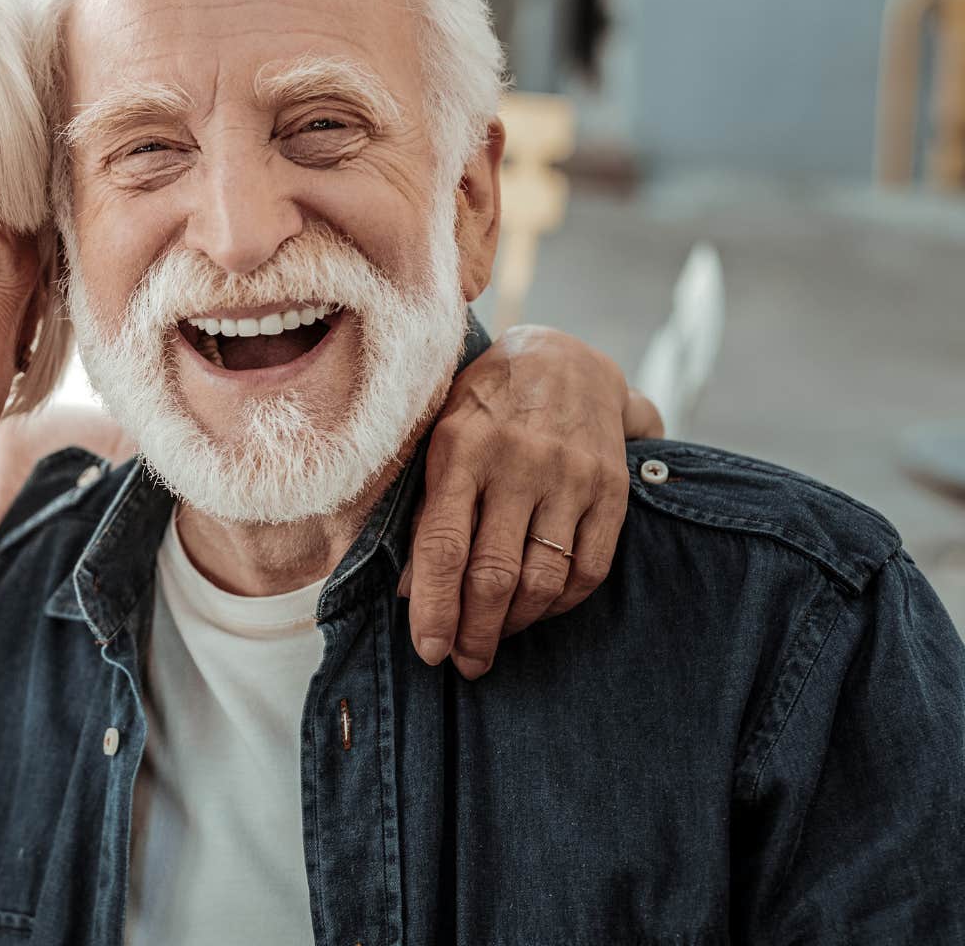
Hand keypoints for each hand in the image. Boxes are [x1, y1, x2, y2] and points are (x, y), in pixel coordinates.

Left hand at [402, 324, 655, 677]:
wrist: (564, 358)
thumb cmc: (483, 408)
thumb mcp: (438, 440)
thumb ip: (425, 511)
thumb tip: (408, 592)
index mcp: (460, 450)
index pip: (442, 546)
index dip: (433, 608)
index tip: (429, 651)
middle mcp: (518, 463)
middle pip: (494, 574)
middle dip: (476, 632)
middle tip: (464, 662)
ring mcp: (570, 477)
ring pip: (542, 579)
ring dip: (515, 625)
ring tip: (494, 639)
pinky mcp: (611, 490)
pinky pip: (588, 569)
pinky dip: (560, 604)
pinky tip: (537, 611)